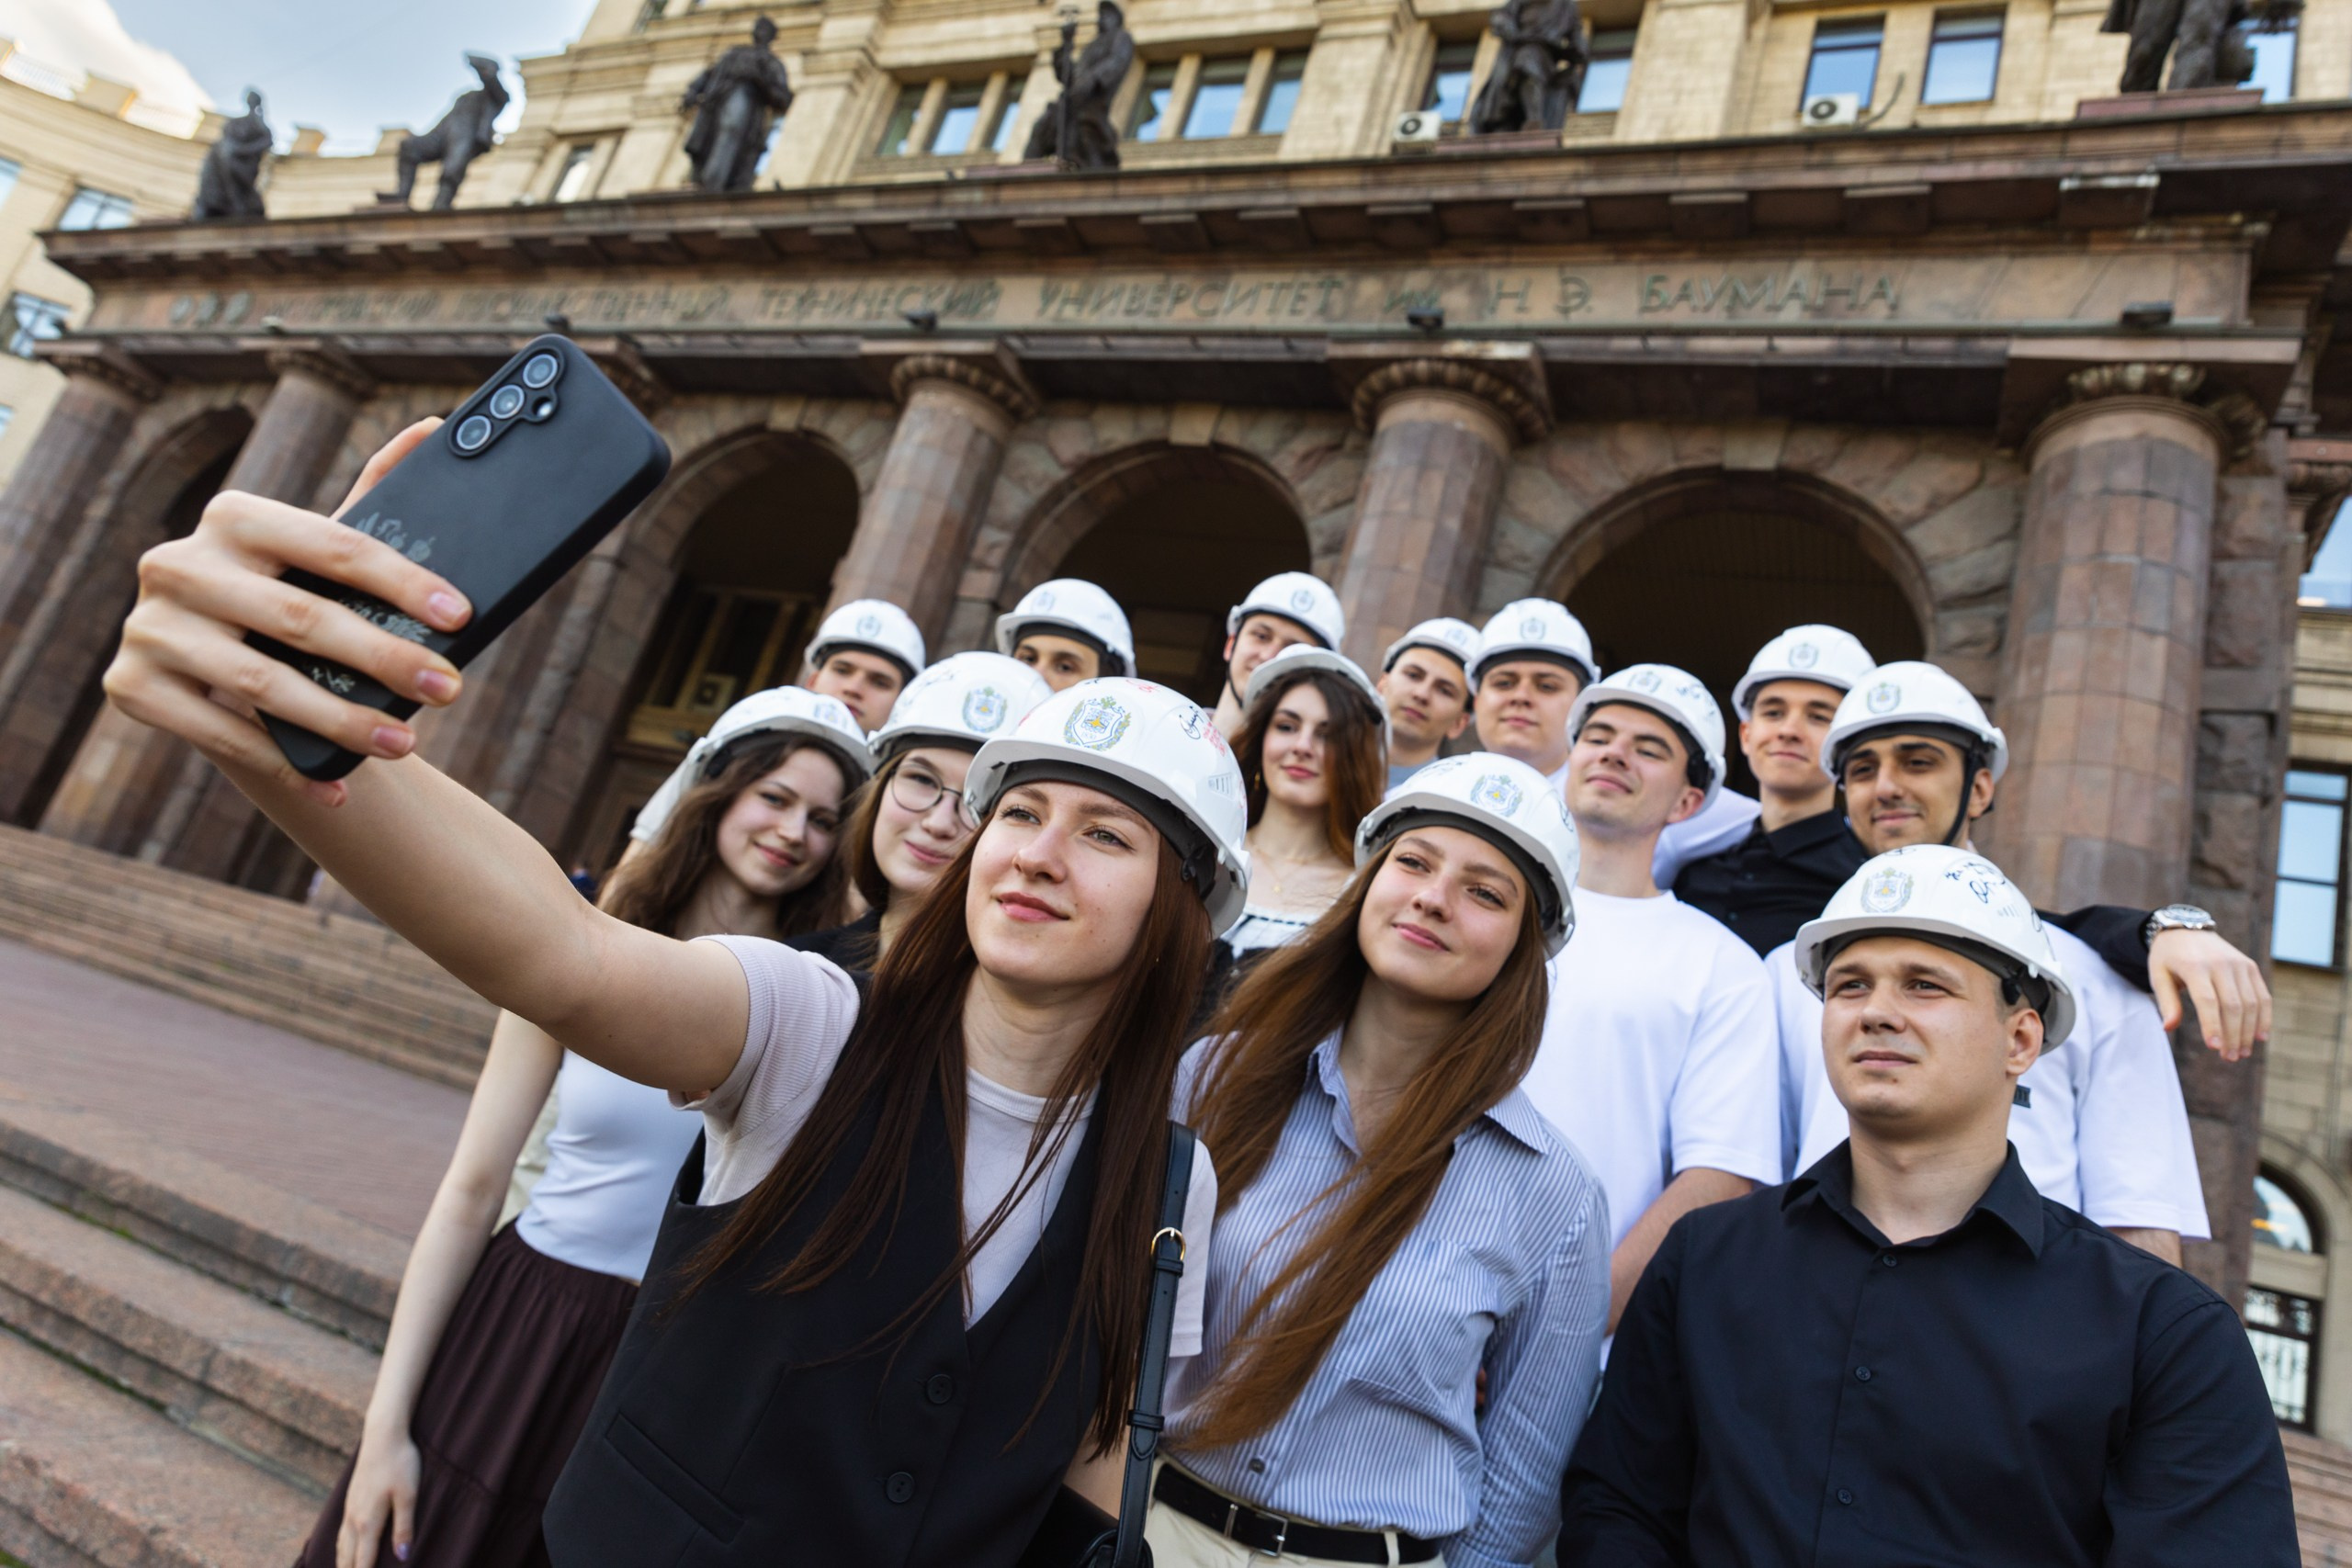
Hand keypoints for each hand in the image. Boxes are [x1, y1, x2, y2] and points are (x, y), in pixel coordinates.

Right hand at [102, 420, 471, 809]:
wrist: (219, 674)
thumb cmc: (289, 601)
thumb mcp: (324, 553)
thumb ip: (372, 496)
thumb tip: (431, 428)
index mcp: (233, 515)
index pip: (333, 543)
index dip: (402, 581)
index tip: (459, 616)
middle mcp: (178, 563)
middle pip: (302, 617)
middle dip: (385, 659)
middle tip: (449, 689)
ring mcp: (148, 626)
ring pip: (262, 683)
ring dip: (341, 721)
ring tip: (404, 744)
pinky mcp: (130, 687)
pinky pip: (220, 734)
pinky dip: (284, 765)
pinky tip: (337, 788)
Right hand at [336, 1424, 420, 1567]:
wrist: (382, 1434)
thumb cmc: (400, 1463)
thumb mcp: (409, 1495)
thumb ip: (405, 1527)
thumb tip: (403, 1557)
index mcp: (367, 1523)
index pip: (362, 1562)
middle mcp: (353, 1520)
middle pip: (347, 1559)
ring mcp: (349, 1509)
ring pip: (341, 1546)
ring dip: (343, 1564)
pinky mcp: (350, 1500)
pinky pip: (342, 1533)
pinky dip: (341, 1549)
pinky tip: (344, 1549)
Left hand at [2148, 927, 2270, 1060]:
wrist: (2186, 929)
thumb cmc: (2168, 958)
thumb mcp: (2158, 976)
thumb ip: (2166, 1002)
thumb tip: (2168, 1028)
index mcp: (2195, 966)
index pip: (2207, 1000)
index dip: (2212, 1025)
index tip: (2214, 1047)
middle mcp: (2221, 963)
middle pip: (2233, 1005)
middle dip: (2233, 1035)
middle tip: (2229, 1058)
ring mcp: (2239, 964)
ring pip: (2251, 1003)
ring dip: (2249, 1031)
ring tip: (2242, 1053)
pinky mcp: (2250, 966)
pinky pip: (2262, 995)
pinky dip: (2264, 1017)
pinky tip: (2260, 1036)